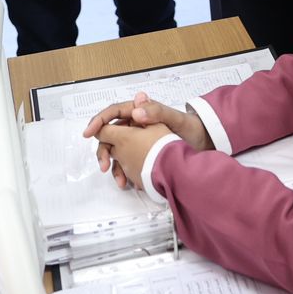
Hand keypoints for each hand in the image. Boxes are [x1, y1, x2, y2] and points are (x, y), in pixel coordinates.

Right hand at [84, 91, 213, 188]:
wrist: (203, 143)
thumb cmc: (190, 128)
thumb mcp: (174, 118)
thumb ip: (156, 112)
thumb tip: (135, 111)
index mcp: (140, 111)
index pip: (113, 113)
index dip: (99, 121)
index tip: (89, 133)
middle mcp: (136, 124)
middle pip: (111, 134)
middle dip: (104, 150)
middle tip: (104, 165)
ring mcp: (138, 139)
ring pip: (117, 151)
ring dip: (114, 165)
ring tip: (119, 180)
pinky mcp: (142, 153)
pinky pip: (127, 162)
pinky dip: (124, 172)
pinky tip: (128, 182)